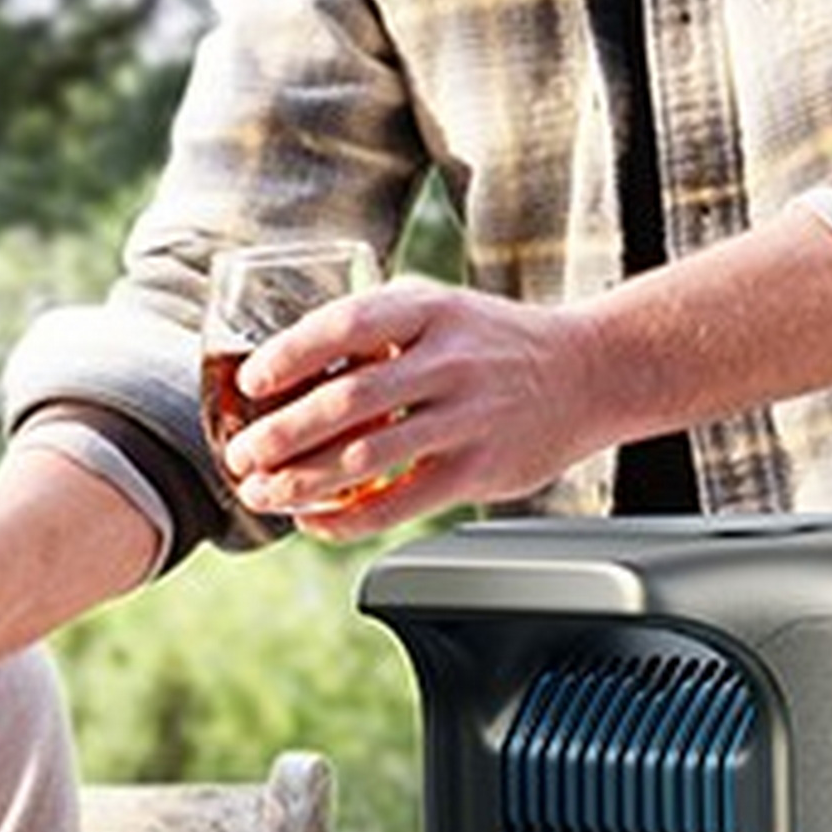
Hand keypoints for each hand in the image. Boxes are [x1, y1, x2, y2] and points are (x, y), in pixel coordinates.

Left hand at [222, 279, 611, 536]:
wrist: (591, 371)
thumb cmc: (498, 343)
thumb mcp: (440, 309)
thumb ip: (377, 330)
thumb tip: (290, 366)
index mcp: (429, 309)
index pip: (345, 326)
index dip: (289, 355)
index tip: (249, 382)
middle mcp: (447, 360)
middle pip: (347, 401)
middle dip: (281, 434)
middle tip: (241, 455)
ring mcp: (466, 416)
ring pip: (367, 457)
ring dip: (302, 481)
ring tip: (263, 492)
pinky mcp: (479, 469)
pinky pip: (400, 502)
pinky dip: (349, 518)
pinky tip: (316, 522)